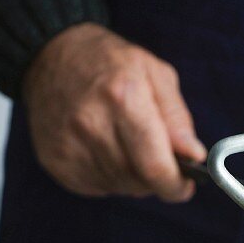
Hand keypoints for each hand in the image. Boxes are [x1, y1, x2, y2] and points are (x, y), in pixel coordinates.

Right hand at [23, 23, 205, 200]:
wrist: (49, 55)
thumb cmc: (108, 63)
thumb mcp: (154, 73)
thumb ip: (177, 118)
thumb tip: (194, 156)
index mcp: (124, 98)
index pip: (156, 167)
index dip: (175, 186)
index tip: (184, 187)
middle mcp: (92, 124)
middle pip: (139, 182)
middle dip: (154, 178)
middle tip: (153, 156)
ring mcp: (70, 145)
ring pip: (119, 187)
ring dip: (131, 177)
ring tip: (124, 144)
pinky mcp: (56, 161)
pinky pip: (96, 188)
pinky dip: (108, 177)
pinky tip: (102, 149)